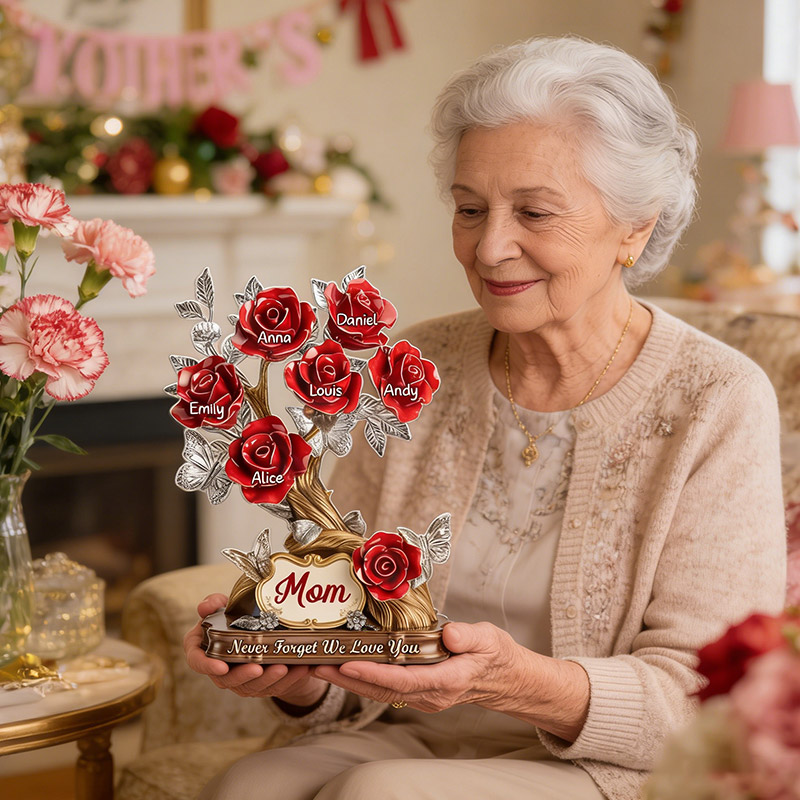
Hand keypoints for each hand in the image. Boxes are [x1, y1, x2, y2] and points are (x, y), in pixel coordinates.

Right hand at [183, 593, 327, 706]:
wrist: (264, 630)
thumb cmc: (239, 617)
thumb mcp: (228, 606)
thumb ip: (215, 604)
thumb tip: (205, 606)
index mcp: (205, 647)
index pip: (196, 660)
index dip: (206, 666)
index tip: (221, 667)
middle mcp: (219, 668)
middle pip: (225, 680)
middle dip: (243, 675)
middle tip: (258, 668)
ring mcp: (240, 679)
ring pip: (251, 687)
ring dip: (268, 679)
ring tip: (283, 667)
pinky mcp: (260, 685)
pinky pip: (273, 686)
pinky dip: (288, 679)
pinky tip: (301, 668)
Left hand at [313, 621, 518, 712]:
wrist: (505, 679)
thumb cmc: (496, 656)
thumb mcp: (489, 639)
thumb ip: (468, 636)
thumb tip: (448, 633)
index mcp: (447, 680)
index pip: (403, 680)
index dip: (373, 673)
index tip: (348, 664)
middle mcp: (430, 694)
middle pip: (382, 690)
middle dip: (348, 680)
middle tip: (319, 664)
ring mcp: (423, 696)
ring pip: (380, 692)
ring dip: (350, 681)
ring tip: (323, 665)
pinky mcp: (419, 691)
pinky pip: (386, 688)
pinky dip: (364, 679)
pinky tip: (347, 668)